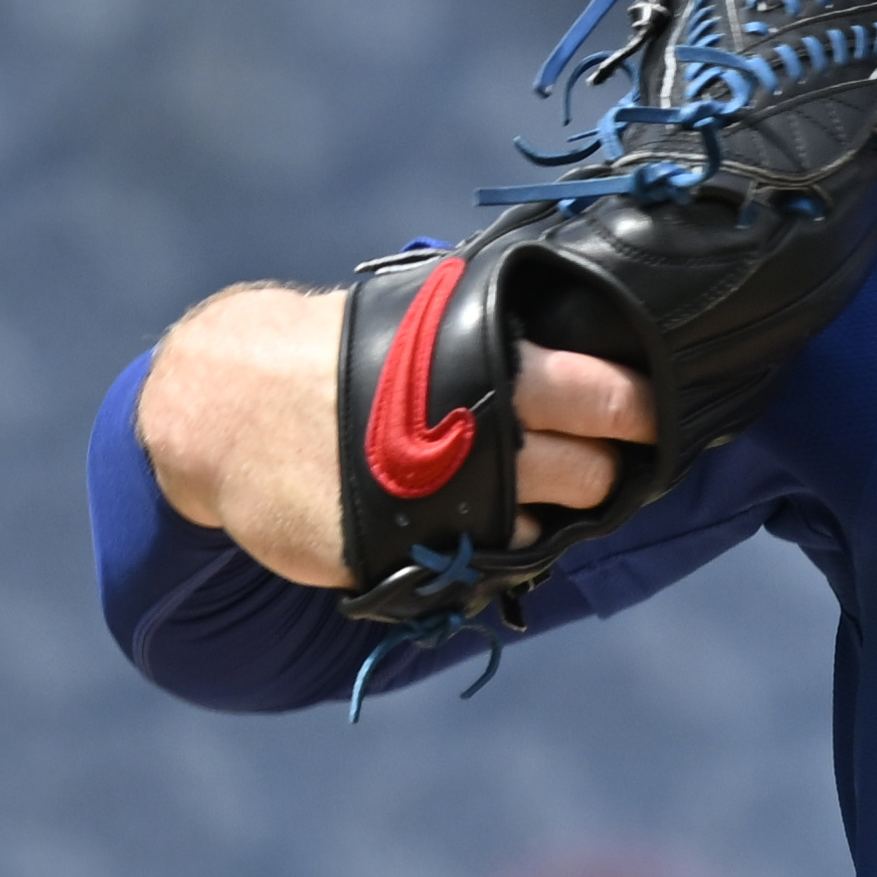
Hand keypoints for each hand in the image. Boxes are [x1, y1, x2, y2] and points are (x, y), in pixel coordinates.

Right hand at [135, 280, 662, 590]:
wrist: (226, 405)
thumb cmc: (337, 352)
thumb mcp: (421, 317)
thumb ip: (499, 333)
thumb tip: (589, 339)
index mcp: (489, 359)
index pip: (608, 395)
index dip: (640, 410)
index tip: (651, 414)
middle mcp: (478, 431)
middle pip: (595, 473)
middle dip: (606, 470)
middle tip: (597, 458)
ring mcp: (446, 498)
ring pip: (550, 524)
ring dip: (554, 509)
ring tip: (526, 482)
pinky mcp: (412, 551)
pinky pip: (489, 559)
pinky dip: (498, 541)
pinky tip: (477, 513)